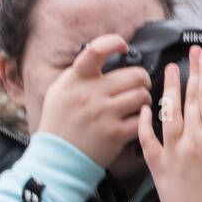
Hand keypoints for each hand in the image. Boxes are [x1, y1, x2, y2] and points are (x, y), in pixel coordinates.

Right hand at [36, 34, 150, 167]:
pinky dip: (143, 120)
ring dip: (144, 101)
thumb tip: (108, 53)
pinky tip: (133, 122)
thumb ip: (82, 73)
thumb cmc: (61, 122)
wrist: (57, 158)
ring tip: (135, 106)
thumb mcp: (61, 91)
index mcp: (76, 80)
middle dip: (142, 81)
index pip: (96, 50)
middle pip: (136, 75)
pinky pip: (143, 118)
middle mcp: (89, 94)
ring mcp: (103, 113)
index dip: (114, 43)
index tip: (123, 47)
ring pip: (143, 96)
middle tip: (138, 88)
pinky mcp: (115, 133)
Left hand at [138, 46, 201, 201]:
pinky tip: (145, 108)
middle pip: (190, 99)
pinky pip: (147, 139)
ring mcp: (173, 154)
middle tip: (192, 54)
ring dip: (168, 88)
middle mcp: (194, 143)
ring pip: (167, 113)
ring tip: (169, 70)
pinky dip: (145, 122)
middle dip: (191, 72)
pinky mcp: (158, 168)